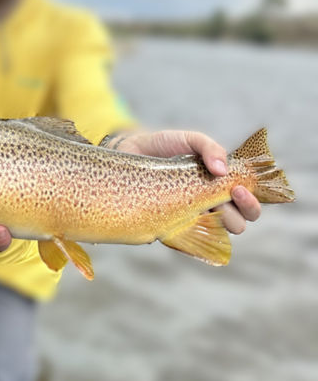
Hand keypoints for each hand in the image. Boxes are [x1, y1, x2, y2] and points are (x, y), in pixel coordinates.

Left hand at [112, 129, 260, 234]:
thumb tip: (222, 170)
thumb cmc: (164, 146)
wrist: (130, 151)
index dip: (252, 202)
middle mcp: (210, 206)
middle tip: (231, 194)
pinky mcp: (169, 227)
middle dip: (243, 212)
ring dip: (221, 222)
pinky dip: (193, 233)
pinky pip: (187, 241)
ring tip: (208, 204)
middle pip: (239, 223)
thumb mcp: (190, 139)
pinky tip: (187, 218)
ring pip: (217, 234)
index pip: (248, 204)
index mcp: (220, 188)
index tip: (240, 188)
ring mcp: (190, 218)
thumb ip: (210, 147)